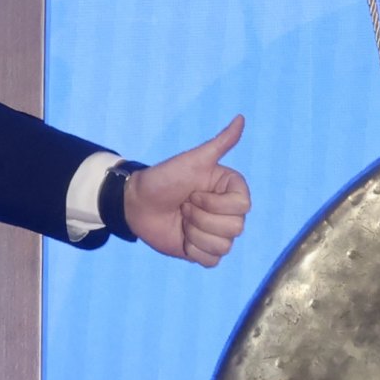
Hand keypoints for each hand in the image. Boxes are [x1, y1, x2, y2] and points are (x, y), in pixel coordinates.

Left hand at [124, 116, 251, 264]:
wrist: (137, 202)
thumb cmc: (164, 178)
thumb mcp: (193, 160)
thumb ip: (220, 143)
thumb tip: (241, 118)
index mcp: (230, 191)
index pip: (242, 207)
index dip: (214, 202)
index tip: (194, 192)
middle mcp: (228, 213)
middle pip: (235, 228)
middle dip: (201, 218)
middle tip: (184, 206)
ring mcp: (216, 234)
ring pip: (224, 246)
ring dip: (195, 234)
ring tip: (181, 220)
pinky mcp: (203, 252)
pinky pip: (212, 261)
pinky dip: (194, 251)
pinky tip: (182, 237)